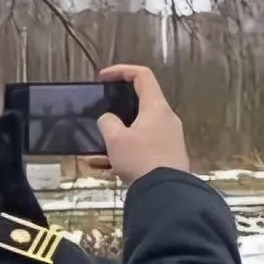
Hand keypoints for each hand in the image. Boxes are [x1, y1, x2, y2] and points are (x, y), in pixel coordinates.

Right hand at [86, 64, 189, 183]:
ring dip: (117, 135)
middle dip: (117, 108)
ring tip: (95, 146)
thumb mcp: (116, 139)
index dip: (121, 70)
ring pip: (138, 129)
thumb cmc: (141, 159)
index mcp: (156, 107)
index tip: (103, 78)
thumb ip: (108, 122)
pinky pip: (142, 148)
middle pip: (141, 104)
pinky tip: (101, 165)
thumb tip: (109, 120)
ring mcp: (168, 139)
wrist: (166, 193)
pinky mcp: (167, 157)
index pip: (142, 75)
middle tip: (100, 113)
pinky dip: (124, 152)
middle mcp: (166, 119)